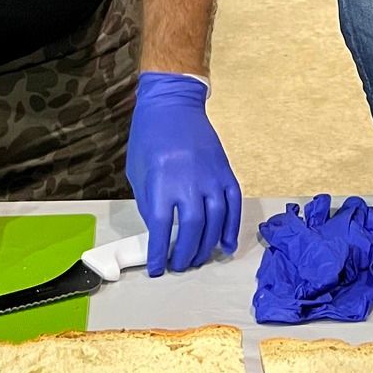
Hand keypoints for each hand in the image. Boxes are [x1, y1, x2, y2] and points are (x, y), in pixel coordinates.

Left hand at [125, 72, 242, 274]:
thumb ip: (150, 202)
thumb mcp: (138, 171)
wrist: (173, 103)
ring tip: (198, 259)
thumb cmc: (149, 136)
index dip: (159, 253)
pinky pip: (233, 204)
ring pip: (216, 220)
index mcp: (163, 180)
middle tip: (178, 265)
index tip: (156, 269)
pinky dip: (231, 227)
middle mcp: (190, 180)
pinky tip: (225, 245)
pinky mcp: (225, 170)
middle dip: (185, 254)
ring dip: (208, 245)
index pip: (162, 228)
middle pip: (193, 228)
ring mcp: (211, 175)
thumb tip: (161, 232)